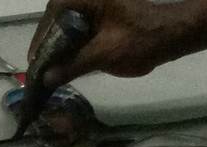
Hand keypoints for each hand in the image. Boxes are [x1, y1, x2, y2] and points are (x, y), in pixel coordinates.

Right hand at [29, 0, 190, 85]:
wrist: (171, 36)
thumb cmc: (141, 39)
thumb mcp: (104, 53)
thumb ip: (73, 65)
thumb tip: (46, 78)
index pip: (53, 13)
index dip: (40, 38)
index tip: (35, 62)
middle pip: (56, 21)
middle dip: (47, 46)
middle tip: (39, 71)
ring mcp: (95, 8)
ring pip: (66, 28)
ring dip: (57, 50)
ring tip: (49, 73)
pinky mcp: (100, 19)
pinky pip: (78, 33)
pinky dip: (70, 50)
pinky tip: (65, 67)